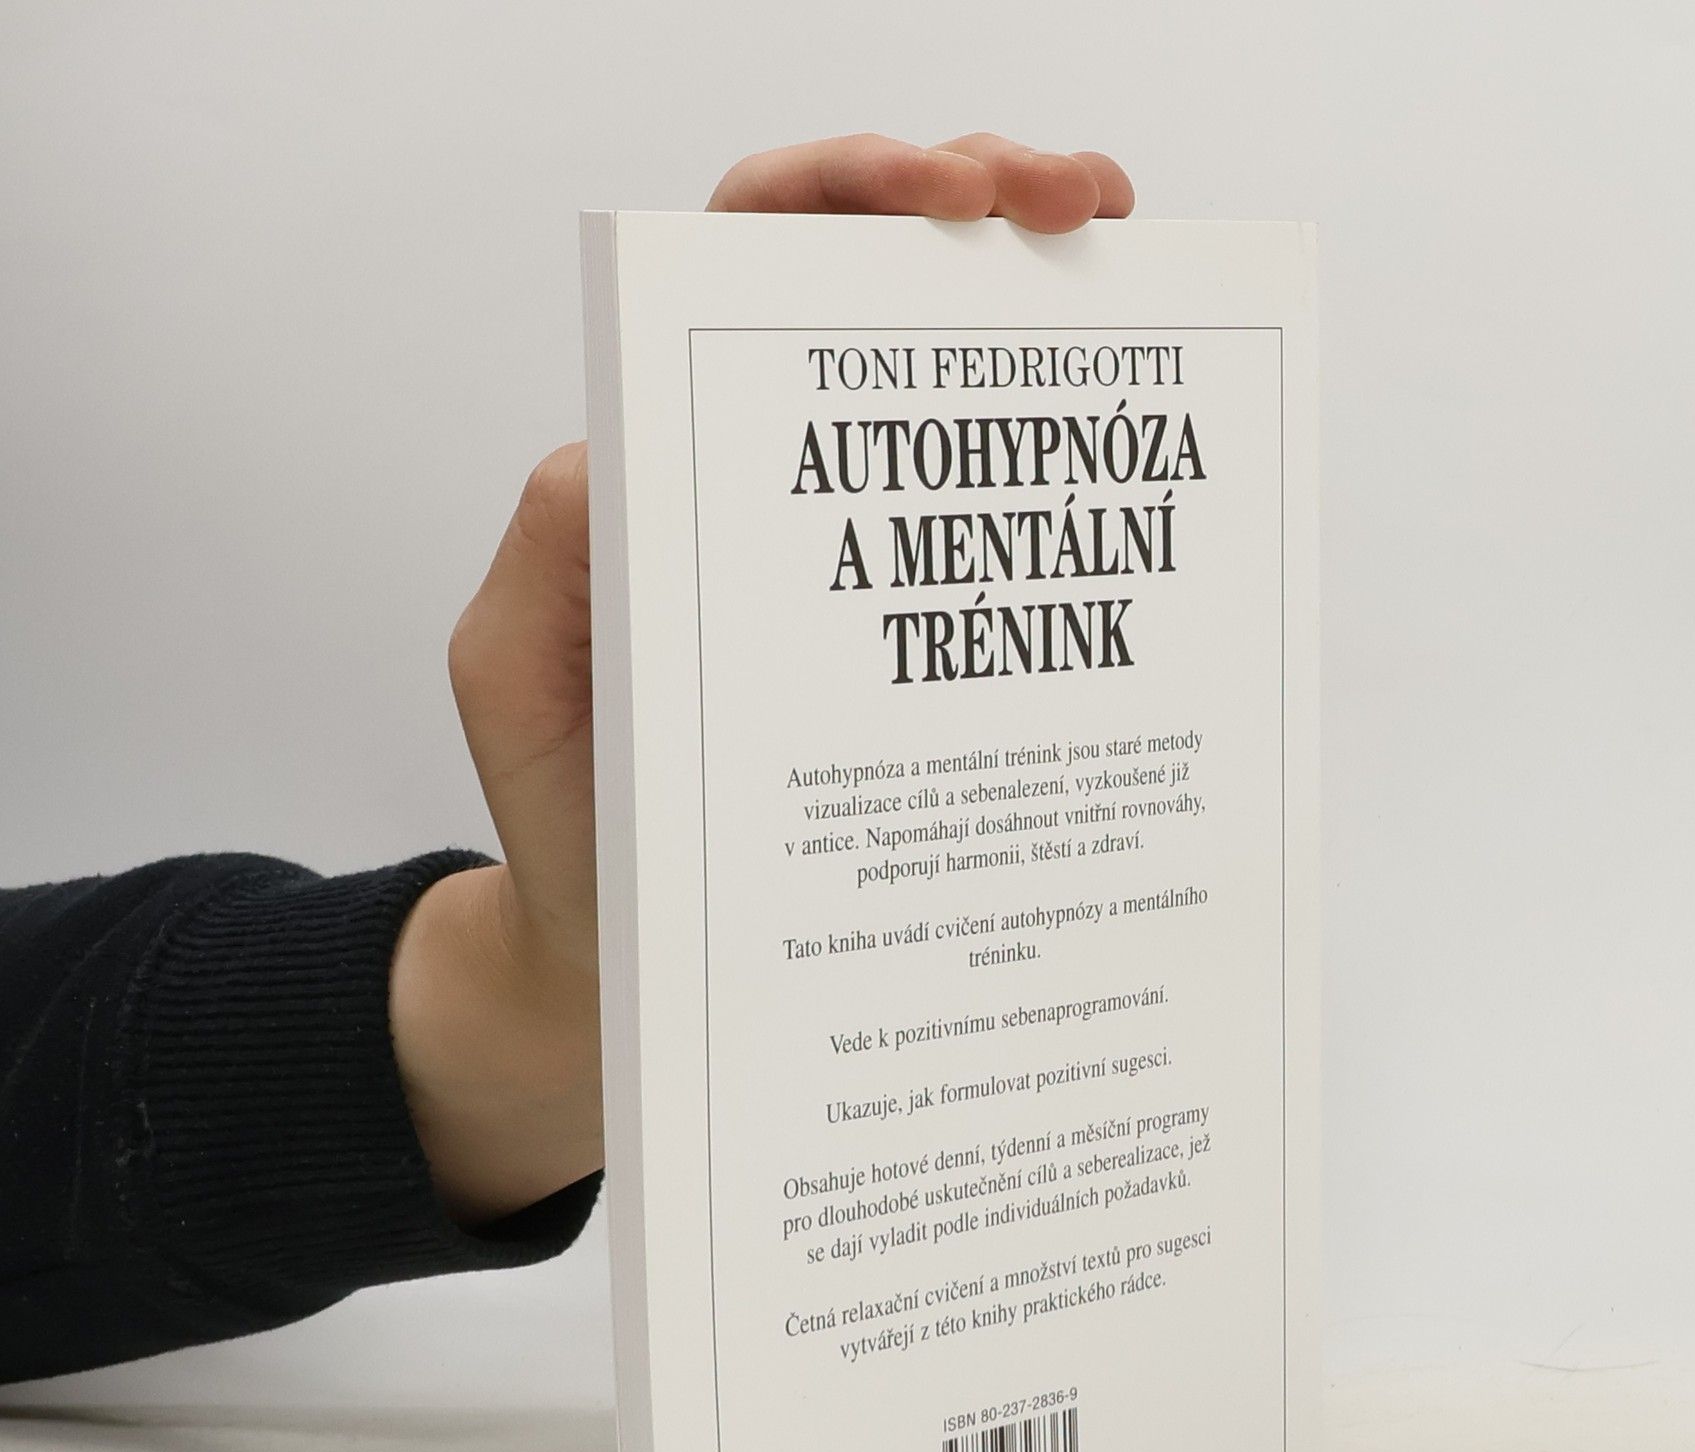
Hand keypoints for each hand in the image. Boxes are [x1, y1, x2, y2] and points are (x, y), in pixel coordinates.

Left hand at [391, 133, 1135, 1222]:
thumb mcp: (517, 678)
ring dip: (1040, 317)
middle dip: (977, 202)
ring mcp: (851, 566)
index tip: (943, 194)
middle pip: (869, 290)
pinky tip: (1119, 468)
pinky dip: (1055, 487)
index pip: (745, 268)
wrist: (631, 962)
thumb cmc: (573, 820)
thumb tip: (634, 444)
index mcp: (667, 461)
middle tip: (1081, 200)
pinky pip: (987, 545)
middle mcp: (767, 486)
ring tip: (1126, 272)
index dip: (842, 195)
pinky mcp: (912, 648)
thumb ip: (555, 555)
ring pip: (947, 399)